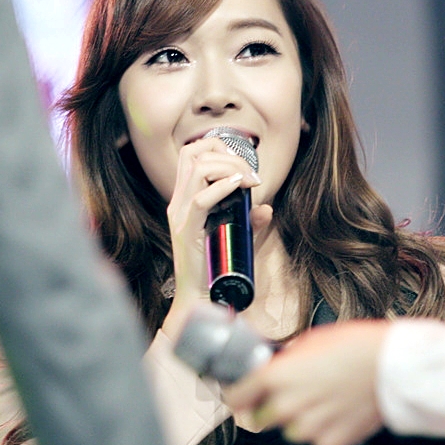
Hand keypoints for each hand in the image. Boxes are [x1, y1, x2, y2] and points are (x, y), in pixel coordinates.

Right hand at [162, 137, 265, 337]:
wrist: (200, 297)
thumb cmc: (216, 267)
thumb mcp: (237, 236)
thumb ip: (250, 220)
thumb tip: (266, 207)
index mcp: (184, 198)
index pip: (192, 153)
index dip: (219, 147)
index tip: (244, 165)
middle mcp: (178, 202)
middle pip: (193, 153)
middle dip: (227, 153)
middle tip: (251, 174)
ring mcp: (180, 214)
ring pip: (198, 168)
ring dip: (229, 167)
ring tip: (248, 181)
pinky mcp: (186, 230)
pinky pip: (201, 199)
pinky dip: (223, 187)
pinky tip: (240, 187)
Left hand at [225, 320, 390, 444]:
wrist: (391, 367)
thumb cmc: (355, 347)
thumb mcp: (309, 342)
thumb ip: (285, 362)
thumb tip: (275, 368)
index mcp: (275, 377)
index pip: (236, 398)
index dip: (241, 395)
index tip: (244, 395)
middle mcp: (286, 406)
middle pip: (261, 419)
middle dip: (273, 407)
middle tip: (295, 393)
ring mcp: (307, 428)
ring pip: (290, 431)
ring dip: (300, 419)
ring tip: (324, 399)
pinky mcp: (329, 443)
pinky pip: (316, 441)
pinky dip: (324, 430)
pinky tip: (338, 410)